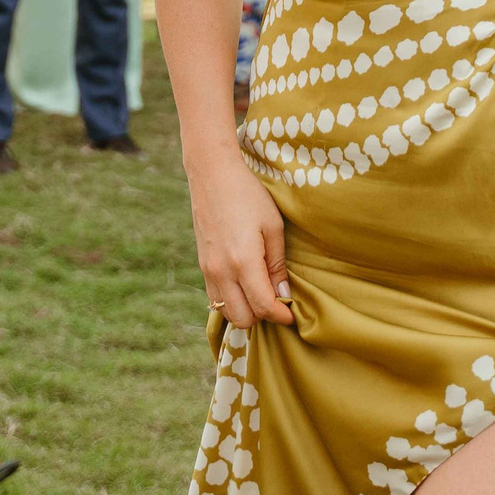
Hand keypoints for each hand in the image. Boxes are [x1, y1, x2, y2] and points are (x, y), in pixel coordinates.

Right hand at [187, 154, 294, 329]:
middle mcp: (221, 272)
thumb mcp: (273, 226)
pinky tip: (245, 286)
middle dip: (264, 317)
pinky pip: (216, 299)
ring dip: (246, 311)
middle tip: (278, 301)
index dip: (281, 316)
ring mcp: (208, 271)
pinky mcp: (202, 266)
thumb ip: (277, 265)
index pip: (263, 306)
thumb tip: (284, 295)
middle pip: (243, 319)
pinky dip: (232, 301)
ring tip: (262, 293)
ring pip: (227, 312)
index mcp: (243, 262)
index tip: (292, 315)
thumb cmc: (248, 195)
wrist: (212, 175)